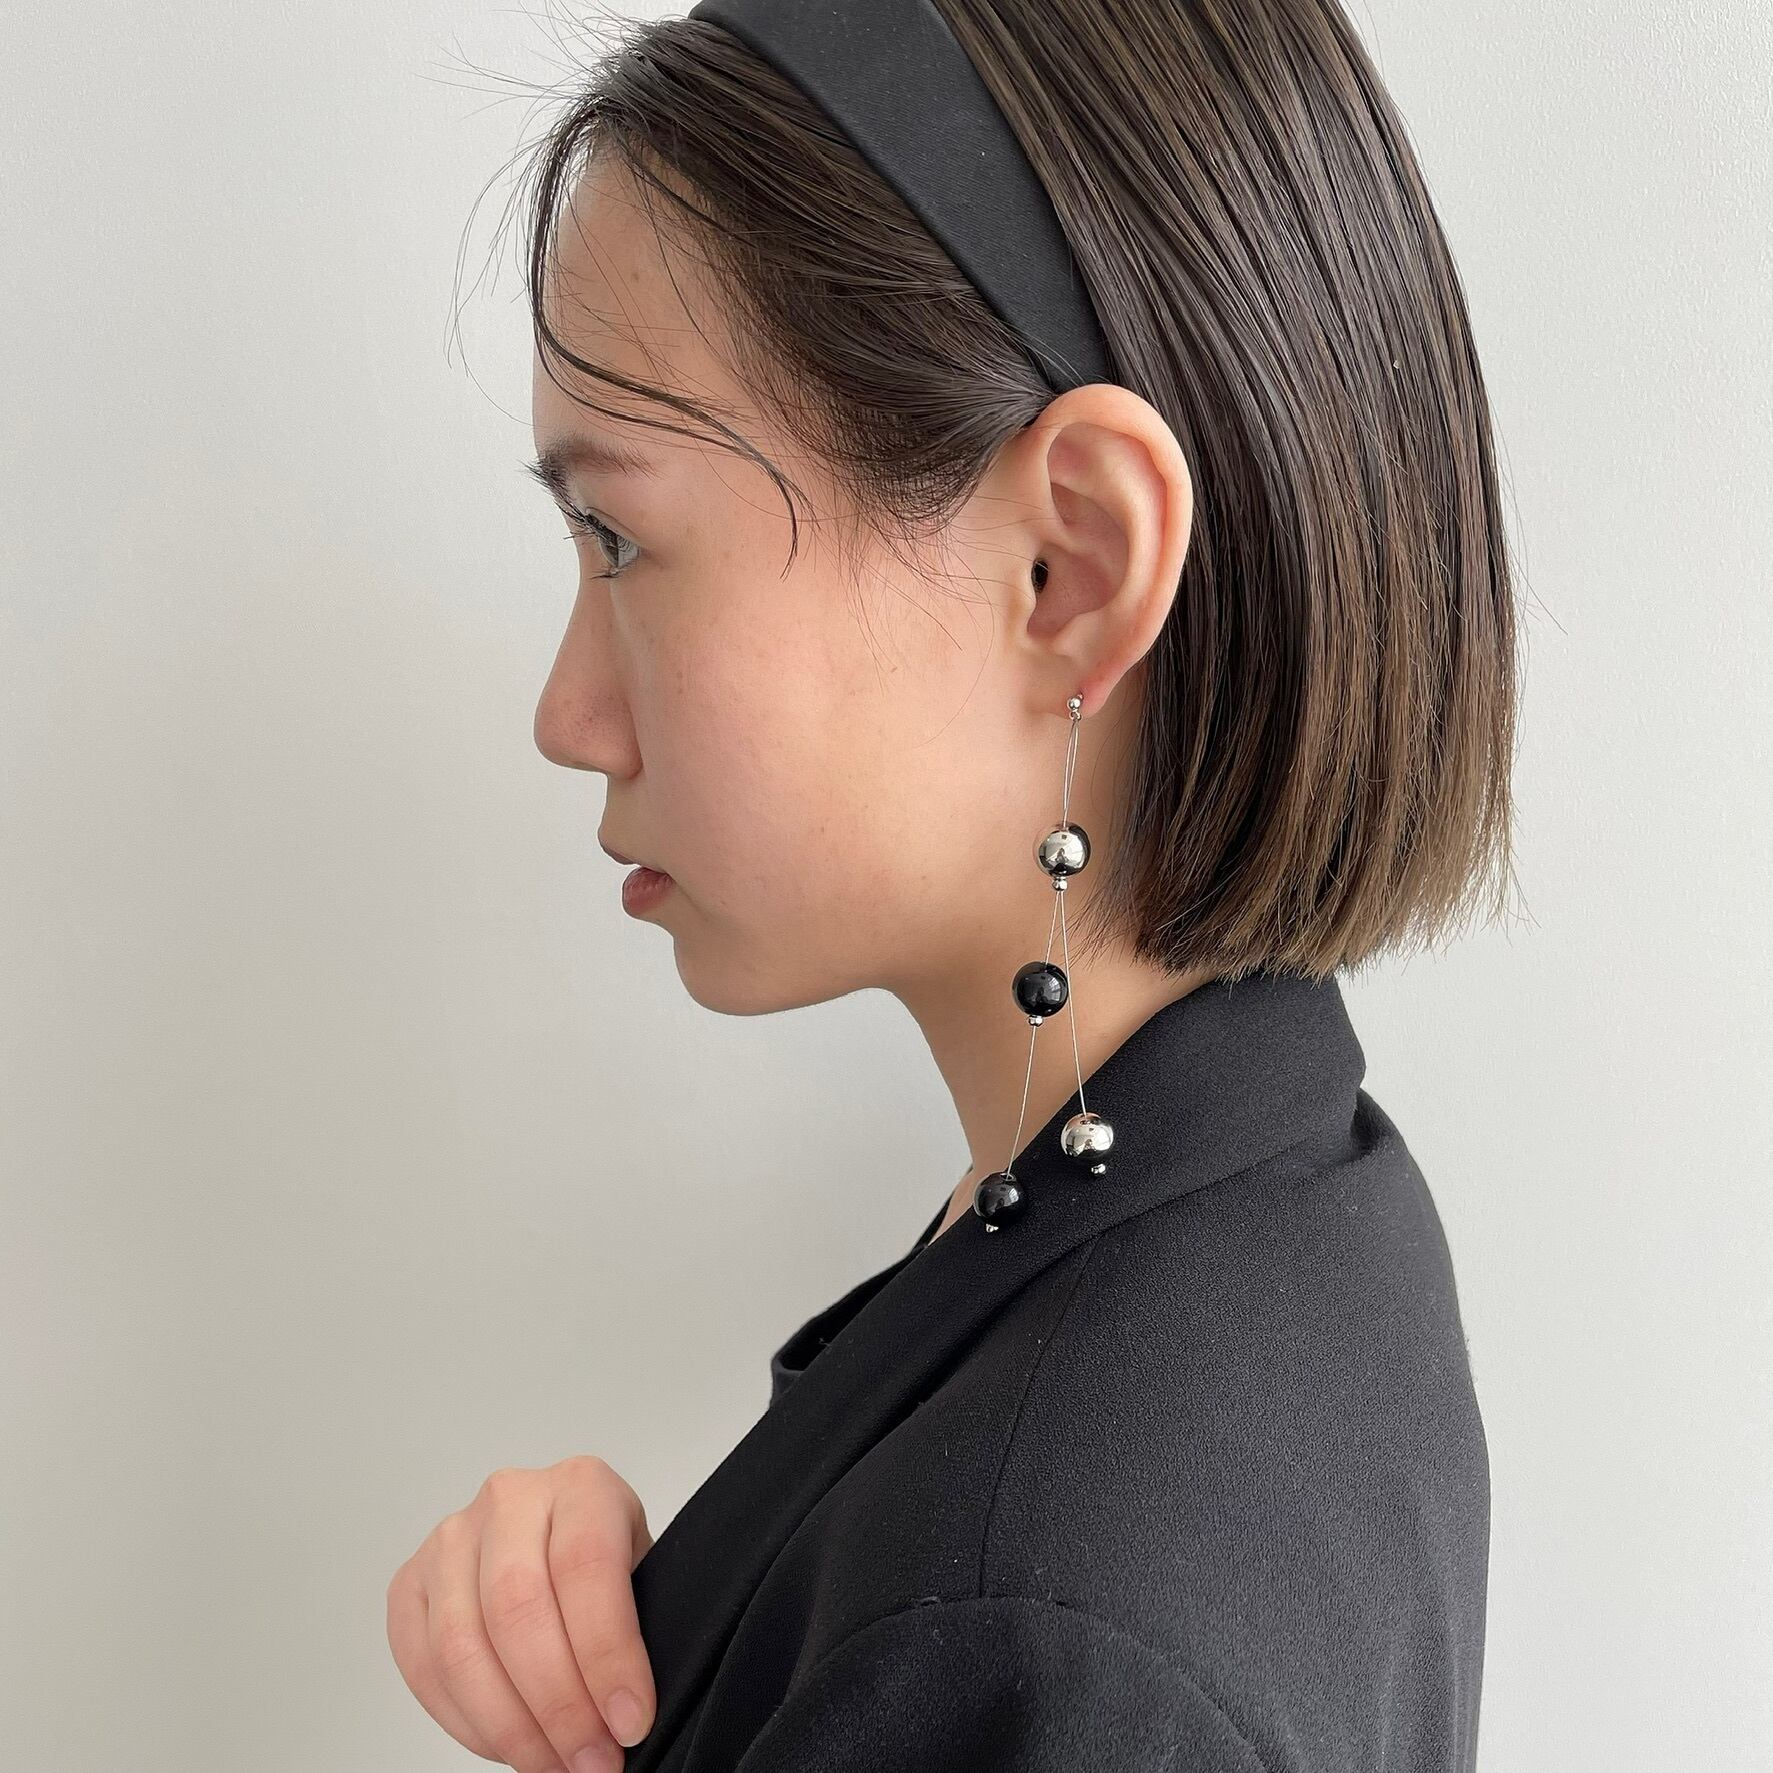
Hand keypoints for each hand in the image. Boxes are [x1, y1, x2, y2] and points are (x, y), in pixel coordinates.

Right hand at [387, 1455, 656, 1771]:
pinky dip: (468, 1723)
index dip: (606, 1653)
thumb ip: (638, 1630)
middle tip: (593, 1759)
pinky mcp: (409, 1584)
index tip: (630, 1721)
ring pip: (462, 1646)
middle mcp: (510, 1498)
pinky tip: (510, 1744)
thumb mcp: (643, 1576)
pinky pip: (424, 1668)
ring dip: (511, 1726)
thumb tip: (630, 1714)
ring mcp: (450, 1539)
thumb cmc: (607, 1567)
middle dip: (559, 1704)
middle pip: (517, 1608)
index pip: (585, 1564)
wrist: (559, 1544)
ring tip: (555, 1764)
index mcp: (579, 1485)